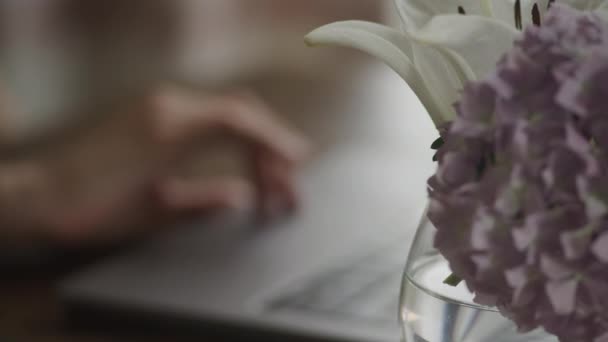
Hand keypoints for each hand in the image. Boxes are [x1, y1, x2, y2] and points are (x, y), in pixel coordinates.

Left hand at [0, 86, 308, 243]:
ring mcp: (159, 106)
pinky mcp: (154, 113)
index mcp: (169, 129)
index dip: (275, 140)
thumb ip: (207, 201)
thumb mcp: (156, 212)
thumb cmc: (94, 209)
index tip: (298, 162)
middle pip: (239, 113)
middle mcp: (167, 107)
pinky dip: (231, 137)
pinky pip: (206, 117)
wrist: (44, 196)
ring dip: (253, 142)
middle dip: (271, 146)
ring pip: (226, 113)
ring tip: (269, 179)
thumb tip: (243, 197)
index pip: (239, 121)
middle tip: (288, 184)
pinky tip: (238, 163)